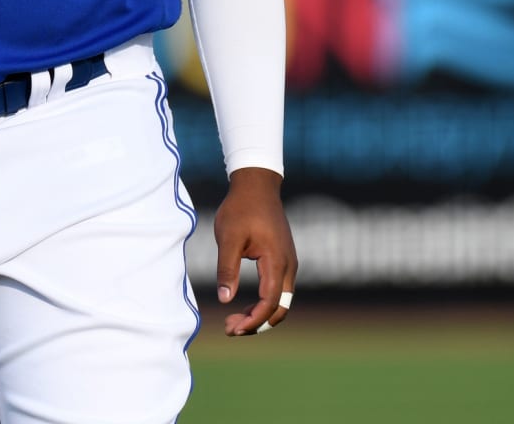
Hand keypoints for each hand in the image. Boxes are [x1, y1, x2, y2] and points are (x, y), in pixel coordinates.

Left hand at [213, 165, 297, 336]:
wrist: (257, 185)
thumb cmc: (240, 208)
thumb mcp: (228, 237)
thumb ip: (227, 268)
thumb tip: (224, 299)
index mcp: (276, 261)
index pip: (270, 303)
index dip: (252, 321)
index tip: (231, 328)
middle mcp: (288, 265)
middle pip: (280, 309)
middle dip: (257, 324)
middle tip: (230, 328)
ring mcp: (289, 262)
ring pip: (281, 301)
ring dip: (261, 315)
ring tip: (234, 320)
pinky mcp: (284, 259)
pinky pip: (279, 290)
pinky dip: (265, 303)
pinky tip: (246, 305)